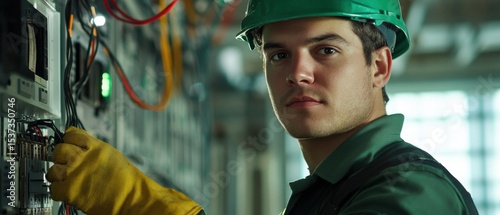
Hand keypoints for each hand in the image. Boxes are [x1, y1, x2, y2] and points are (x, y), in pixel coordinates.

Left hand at [46, 127, 201, 214]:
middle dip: (60, 157)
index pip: (71, 134)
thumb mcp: (112, 155)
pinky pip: (53, 188)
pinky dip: (57, 191)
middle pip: (59, 150)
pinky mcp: (71, 191)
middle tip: (64, 163)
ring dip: (56, 175)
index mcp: (95, 146)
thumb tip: (82, 147)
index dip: (67, 139)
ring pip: (52, 170)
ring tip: (64, 179)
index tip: (66, 143)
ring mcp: (75, 173)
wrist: (131, 197)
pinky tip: (65, 191)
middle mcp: (83, 157)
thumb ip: (94, 149)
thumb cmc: (126, 180)